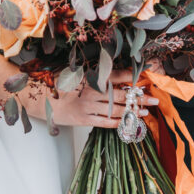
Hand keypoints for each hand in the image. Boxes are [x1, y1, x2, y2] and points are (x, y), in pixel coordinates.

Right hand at [22, 72, 158, 128]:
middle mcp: (92, 91)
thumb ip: (94, 72)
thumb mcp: (76, 71)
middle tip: (154, 99)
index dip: (132, 76)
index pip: (117, 75)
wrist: (40, 98)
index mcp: (90, 76)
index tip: (145, 76)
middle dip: (139, 97)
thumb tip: (113, 71)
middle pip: (121, 95)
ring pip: (116, 110)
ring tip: (146, 111)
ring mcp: (89, 106)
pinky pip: (106, 122)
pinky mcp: (85, 119)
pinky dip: (120, 123)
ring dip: (133, 111)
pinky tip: (130, 123)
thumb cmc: (58, 83)